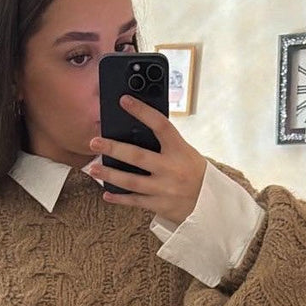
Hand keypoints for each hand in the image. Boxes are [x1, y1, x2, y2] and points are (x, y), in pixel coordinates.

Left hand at [87, 95, 206, 224]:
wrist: (211, 205)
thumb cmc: (195, 174)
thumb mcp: (186, 154)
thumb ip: (166, 145)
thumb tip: (136, 132)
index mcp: (180, 150)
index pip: (160, 125)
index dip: (142, 111)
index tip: (124, 101)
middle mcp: (171, 168)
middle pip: (137, 156)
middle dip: (114, 148)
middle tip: (94, 142)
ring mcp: (165, 188)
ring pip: (131, 181)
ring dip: (110, 174)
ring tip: (93, 168)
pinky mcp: (160, 205)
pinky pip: (135, 201)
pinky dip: (120, 198)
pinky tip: (107, 193)